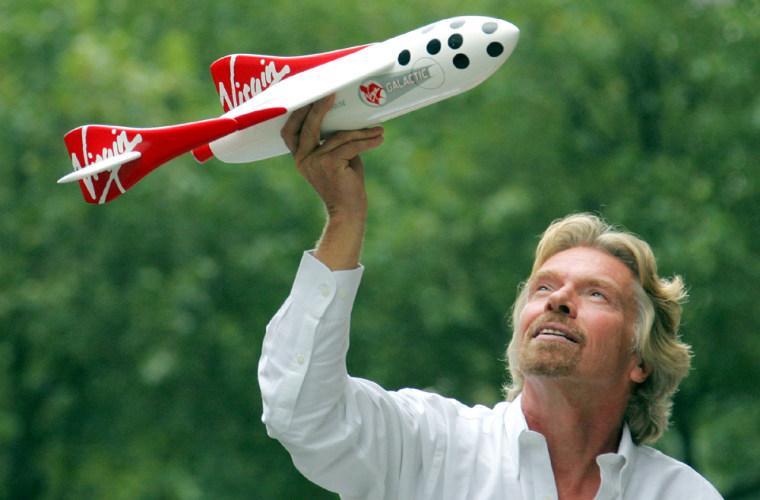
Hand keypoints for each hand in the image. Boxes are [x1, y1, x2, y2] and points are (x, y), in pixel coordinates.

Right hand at [281, 95, 383, 269]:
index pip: (291, 132)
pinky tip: (379, 138)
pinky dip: (367, 141)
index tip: (311, 97)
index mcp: (300, 157)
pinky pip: (350, 145)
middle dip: (320, 108)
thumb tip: (347, 118)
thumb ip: (334, 141)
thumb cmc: (345, 185)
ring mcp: (314, 162)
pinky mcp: (329, 164)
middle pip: (309, 126)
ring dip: (361, 132)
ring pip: (339, 136)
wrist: (348, 212)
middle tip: (333, 94)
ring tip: (377, 131)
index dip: (298, 113)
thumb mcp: (336, 159)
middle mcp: (303, 159)